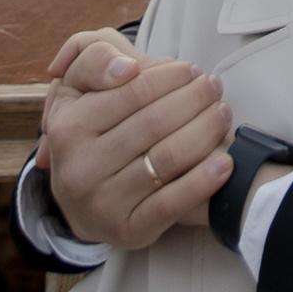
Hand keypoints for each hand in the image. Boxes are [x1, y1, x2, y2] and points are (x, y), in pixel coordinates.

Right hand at [38, 27, 235, 249]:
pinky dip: (202, 182)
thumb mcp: (77, 90)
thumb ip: (94, 60)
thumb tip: (126, 68)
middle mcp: (80, 168)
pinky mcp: (128, 231)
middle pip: (155, 123)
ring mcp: (103, 203)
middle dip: (194, 99)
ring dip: (205, 131)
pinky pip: (171, 204)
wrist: (82, 202)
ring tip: (222, 114)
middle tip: (214, 87)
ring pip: (167, 159)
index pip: (133, 91)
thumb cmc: (91, 132)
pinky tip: (224, 163)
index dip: (170, 76)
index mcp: (68, 127)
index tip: (192, 69)